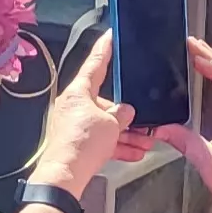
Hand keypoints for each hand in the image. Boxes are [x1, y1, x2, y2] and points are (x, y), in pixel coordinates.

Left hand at [26, 34, 138, 198]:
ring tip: (146, 142)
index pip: (95, 64)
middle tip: (145, 120)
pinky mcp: (78, 143)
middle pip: (105, 101)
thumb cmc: (82, 145)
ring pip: (106, 124)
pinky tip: (134, 153)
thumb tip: (126, 112)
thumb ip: (122, 114)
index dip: (105, 49)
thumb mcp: (111, 124)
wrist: (65, 177)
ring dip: (127, 134)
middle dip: (127, 113)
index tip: (111, 35)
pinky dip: (118, 146)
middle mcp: (74, 105)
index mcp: (78, 92)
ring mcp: (75, 125)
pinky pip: (102, 140)